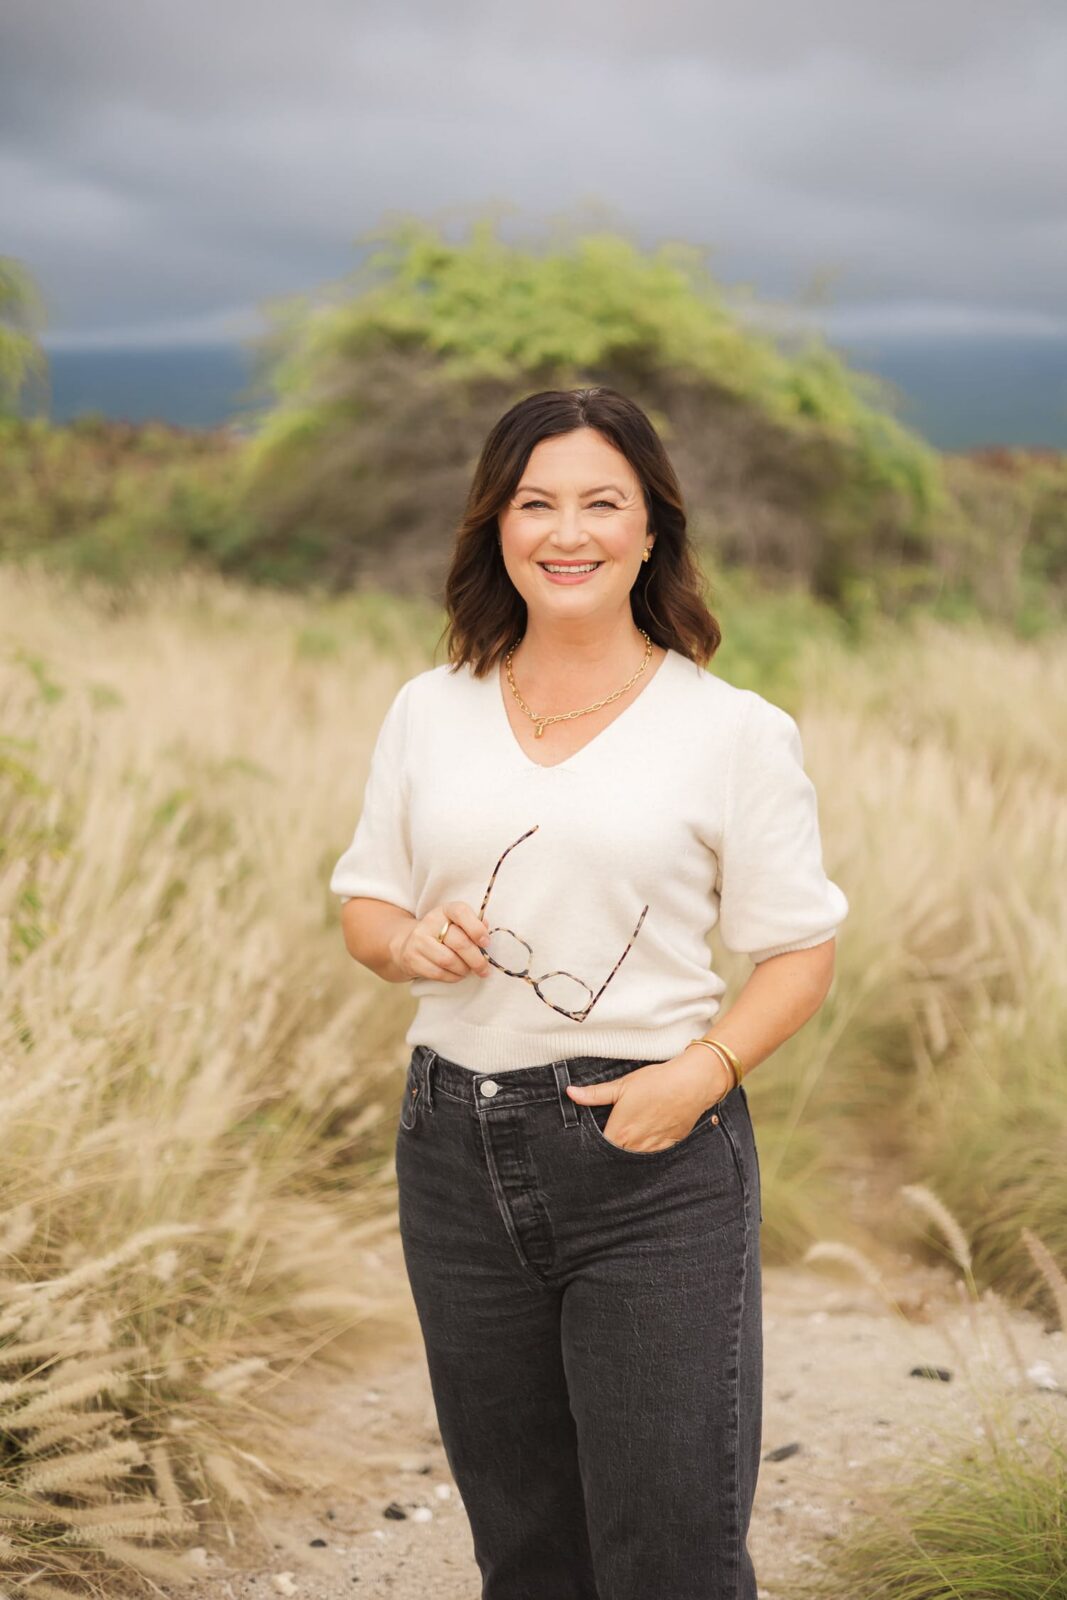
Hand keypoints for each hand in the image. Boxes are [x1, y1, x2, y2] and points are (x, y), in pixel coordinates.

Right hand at [389, 902, 491, 983]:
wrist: (409, 945)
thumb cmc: (443, 935)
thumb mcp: (457, 924)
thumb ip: (474, 926)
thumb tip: (487, 930)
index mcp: (445, 910)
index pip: (461, 912)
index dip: (476, 929)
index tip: (486, 943)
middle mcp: (430, 922)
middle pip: (459, 942)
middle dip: (476, 959)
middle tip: (484, 969)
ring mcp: (419, 941)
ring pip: (448, 960)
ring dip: (464, 970)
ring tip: (469, 971)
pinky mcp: (413, 959)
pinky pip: (438, 973)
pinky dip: (453, 977)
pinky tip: (457, 974)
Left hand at [564, 1047, 733, 1152]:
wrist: (690, 1084)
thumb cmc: (655, 1082)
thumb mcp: (622, 1085)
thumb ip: (594, 1094)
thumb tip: (570, 1092)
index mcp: (619, 1133)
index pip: (599, 1151)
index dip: (592, 1151)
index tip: (586, 1151)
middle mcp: (635, 1146)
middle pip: (615, 1160)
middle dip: (609, 1157)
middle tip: (602, 1155)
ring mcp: (652, 1150)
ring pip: (634, 1162)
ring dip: (627, 1158)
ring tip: (625, 1149)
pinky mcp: (668, 1148)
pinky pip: (652, 1159)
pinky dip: (645, 1156)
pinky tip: (642, 1148)